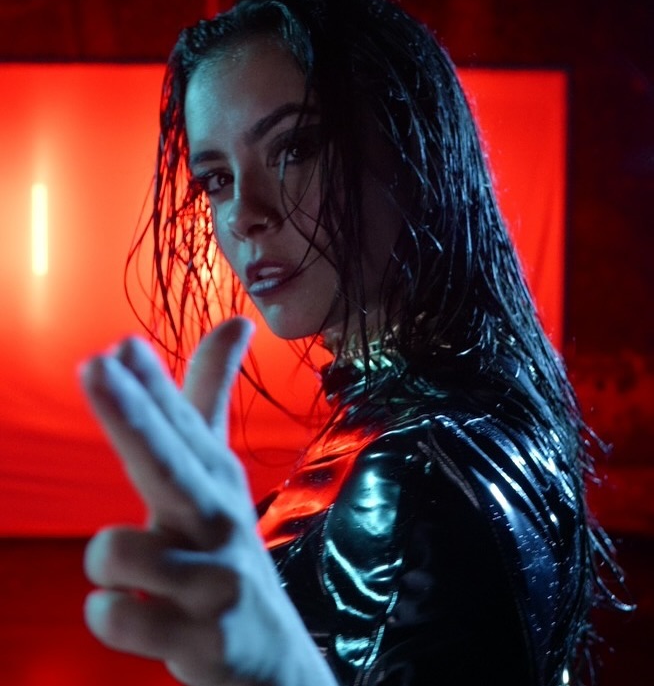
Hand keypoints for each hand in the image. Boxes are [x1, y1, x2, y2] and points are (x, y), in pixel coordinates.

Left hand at [80, 318, 334, 685]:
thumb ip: (209, 399)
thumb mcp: (214, 477)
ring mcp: (215, 579)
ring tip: (134, 573)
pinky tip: (136, 613)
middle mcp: (219, 518)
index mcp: (215, 476)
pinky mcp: (206, 638)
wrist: (270, 654)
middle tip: (95, 368)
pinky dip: (110, 614)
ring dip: (109, 558)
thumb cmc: (221, 550)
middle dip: (131, 415)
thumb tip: (237, 321)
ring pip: (121, 550)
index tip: (119, 346)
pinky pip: (117, 614)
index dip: (149, 385)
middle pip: (169, 462)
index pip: (181, 423)